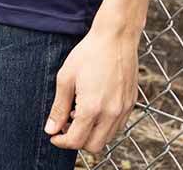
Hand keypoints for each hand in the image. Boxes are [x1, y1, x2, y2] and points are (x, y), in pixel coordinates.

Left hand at [44, 22, 138, 156]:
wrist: (116, 35)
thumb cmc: (89, 52)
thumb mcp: (66, 77)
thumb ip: (58, 107)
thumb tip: (51, 129)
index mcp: (92, 107)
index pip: (75, 141)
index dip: (61, 141)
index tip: (54, 135)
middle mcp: (111, 112)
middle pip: (94, 146)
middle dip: (78, 141)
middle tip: (67, 125)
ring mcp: (124, 108)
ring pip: (108, 137)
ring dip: (93, 133)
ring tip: (81, 113)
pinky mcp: (131, 102)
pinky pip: (118, 125)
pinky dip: (106, 124)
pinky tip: (96, 106)